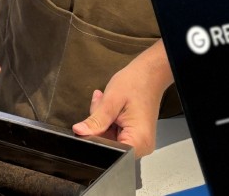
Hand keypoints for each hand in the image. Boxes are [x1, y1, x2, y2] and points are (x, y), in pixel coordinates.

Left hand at [71, 43, 172, 157]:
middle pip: (109, 146)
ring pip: (109, 139)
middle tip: (99, 104)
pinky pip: (114, 133)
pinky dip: (107, 121)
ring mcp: (138, 142)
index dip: (96, 140)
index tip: (89, 125)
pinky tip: (108, 106)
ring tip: (104, 101)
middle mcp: (141, 146)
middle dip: (99, 127)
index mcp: (139, 141)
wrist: (149, 74)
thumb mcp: (111, 100)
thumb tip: (79, 132)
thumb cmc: (135, 83)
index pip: (111, 153)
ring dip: (102, 122)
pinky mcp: (135, 136)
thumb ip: (96, 120)